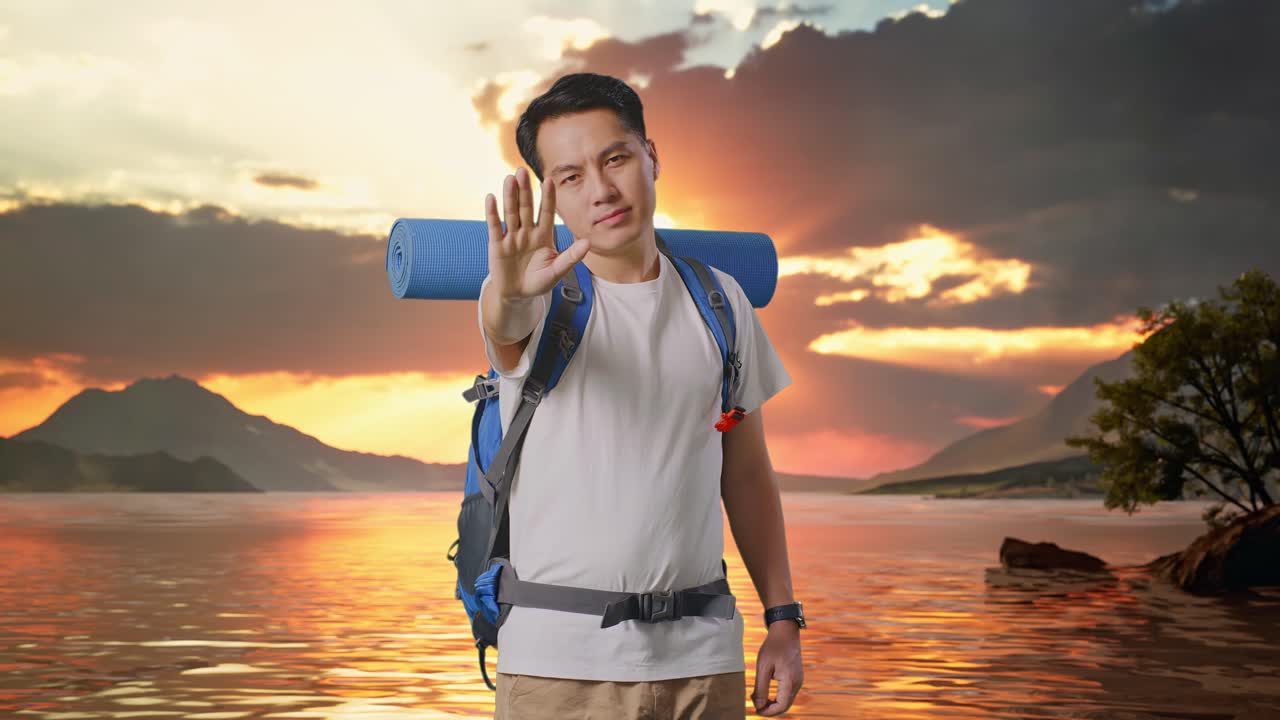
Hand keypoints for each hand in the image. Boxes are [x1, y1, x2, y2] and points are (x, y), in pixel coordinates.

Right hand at [484, 166, 589, 301]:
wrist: (518, 295)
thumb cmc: (539, 281)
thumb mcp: (557, 270)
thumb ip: (571, 256)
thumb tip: (588, 243)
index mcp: (543, 235)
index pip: (546, 212)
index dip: (547, 197)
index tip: (549, 180)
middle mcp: (527, 231)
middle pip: (525, 207)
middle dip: (525, 190)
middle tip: (523, 170)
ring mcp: (511, 237)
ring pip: (510, 213)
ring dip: (509, 196)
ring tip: (509, 179)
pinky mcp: (497, 245)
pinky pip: (494, 226)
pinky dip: (492, 213)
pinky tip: (491, 198)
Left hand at [751, 621, 802, 715]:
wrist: (785, 631)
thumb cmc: (773, 646)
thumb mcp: (763, 667)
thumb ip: (761, 688)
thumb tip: (758, 706)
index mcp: (790, 681)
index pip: (781, 706)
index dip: (768, 712)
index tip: (756, 710)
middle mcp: (797, 683)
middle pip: (785, 705)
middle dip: (771, 709)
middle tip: (756, 707)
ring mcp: (798, 680)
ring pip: (787, 700)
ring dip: (774, 704)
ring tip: (760, 700)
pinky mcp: (796, 677)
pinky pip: (788, 693)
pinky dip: (778, 697)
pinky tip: (768, 694)